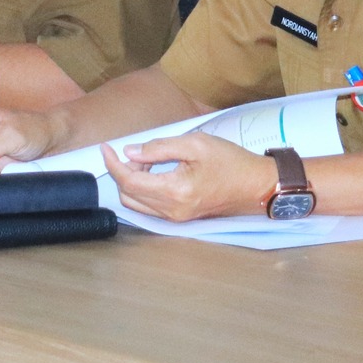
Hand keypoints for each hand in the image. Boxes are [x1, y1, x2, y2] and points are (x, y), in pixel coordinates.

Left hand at [100, 133, 275, 221]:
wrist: (258, 186)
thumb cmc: (231, 162)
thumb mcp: (195, 144)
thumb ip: (159, 148)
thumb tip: (129, 152)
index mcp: (175, 192)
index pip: (129, 182)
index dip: (112, 164)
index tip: (105, 147)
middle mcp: (172, 211)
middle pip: (128, 194)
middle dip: (123, 171)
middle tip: (136, 152)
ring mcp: (177, 218)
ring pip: (137, 203)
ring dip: (132, 182)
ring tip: (147, 160)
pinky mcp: (181, 218)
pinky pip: (151, 207)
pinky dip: (144, 190)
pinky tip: (155, 173)